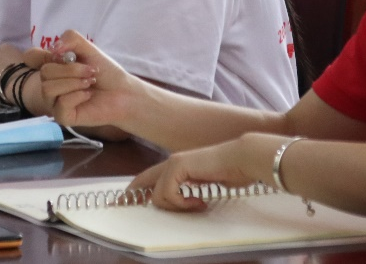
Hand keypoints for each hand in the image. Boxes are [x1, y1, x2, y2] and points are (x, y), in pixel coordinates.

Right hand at [38, 30, 139, 128]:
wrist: (123, 92)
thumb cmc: (105, 72)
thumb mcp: (88, 48)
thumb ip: (70, 39)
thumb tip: (54, 49)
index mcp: (54, 67)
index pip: (31, 57)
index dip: (40, 54)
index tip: (62, 55)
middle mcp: (50, 84)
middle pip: (44, 72)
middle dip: (71, 69)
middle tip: (90, 72)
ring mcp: (54, 102)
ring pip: (48, 89)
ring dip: (74, 82)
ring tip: (90, 83)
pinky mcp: (63, 117)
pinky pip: (61, 103)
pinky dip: (78, 96)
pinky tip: (88, 96)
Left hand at [129, 139, 259, 211]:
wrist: (241, 159)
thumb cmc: (230, 171)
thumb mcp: (205, 184)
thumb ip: (190, 190)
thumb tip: (186, 202)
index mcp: (177, 166)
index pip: (149, 178)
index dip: (136, 189)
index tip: (124, 201)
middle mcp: (171, 163)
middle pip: (142, 182)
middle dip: (134, 197)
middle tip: (130, 207)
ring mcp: (173, 163)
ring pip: (157, 195)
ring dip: (176, 207)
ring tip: (196, 204)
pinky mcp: (178, 167)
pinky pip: (168, 194)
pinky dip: (182, 203)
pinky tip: (198, 201)